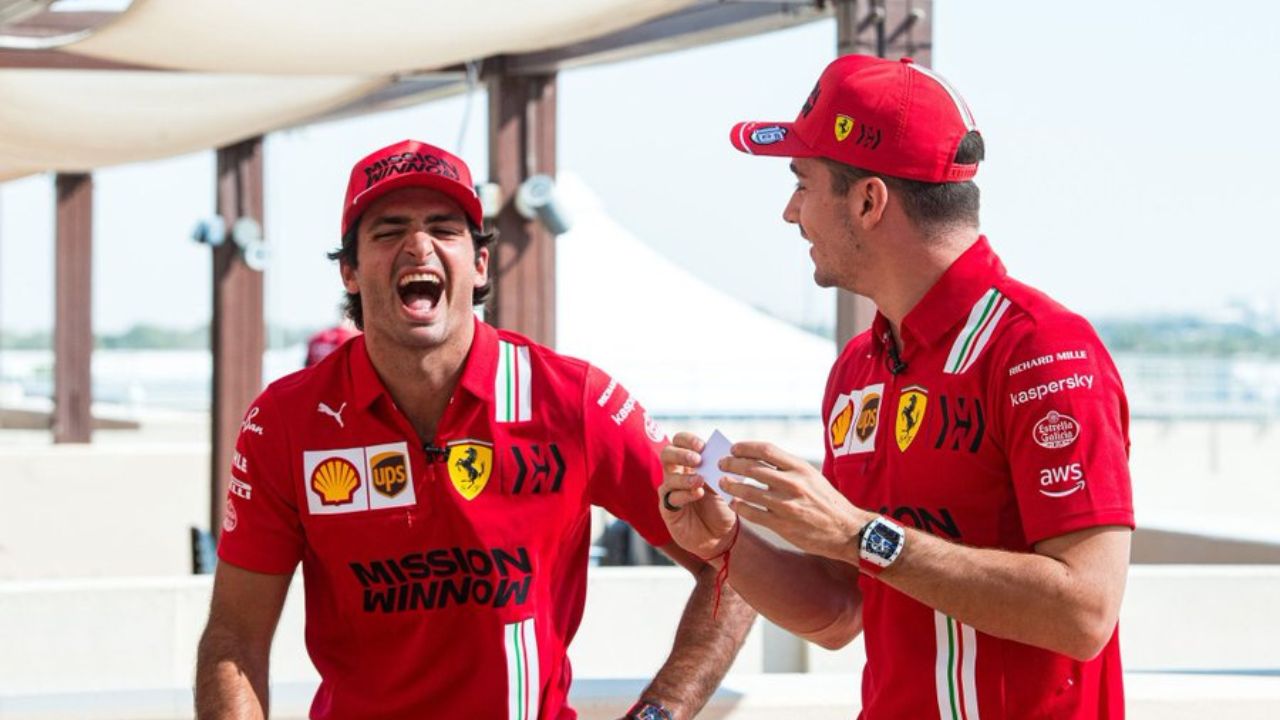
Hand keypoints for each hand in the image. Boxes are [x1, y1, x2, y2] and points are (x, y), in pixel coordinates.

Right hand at [658, 433, 739, 559]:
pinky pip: (672, 498)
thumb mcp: (724, 485)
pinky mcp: (668, 510)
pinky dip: (685, 494)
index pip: (680, 442)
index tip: (702, 446)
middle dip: (681, 453)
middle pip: (667, 454)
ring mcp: (671, 492)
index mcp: (690, 463)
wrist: (722, 536)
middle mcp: (676, 474)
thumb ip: (719, 470)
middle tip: (698, 459)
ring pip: (669, 477)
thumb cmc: (722, 507)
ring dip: (685, 477)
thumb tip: (722, 454)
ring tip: (701, 480)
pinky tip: (698, 493)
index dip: (688, 440)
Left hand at [718, 441, 872, 561]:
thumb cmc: (827, 501)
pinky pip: (753, 514)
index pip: (766, 450)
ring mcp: (786, 505)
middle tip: (722, 464)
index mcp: (801, 468)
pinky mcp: (783, 525)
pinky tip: (734, 504)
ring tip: (723, 483)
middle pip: (752, 468)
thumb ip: (789, 468)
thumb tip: (759, 460)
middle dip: (732, 465)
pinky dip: (740, 507)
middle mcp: (793, 484)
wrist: (846, 530)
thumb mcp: (812, 476)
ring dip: (731, 486)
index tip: (734, 448)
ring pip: (748, 492)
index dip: (745, 447)